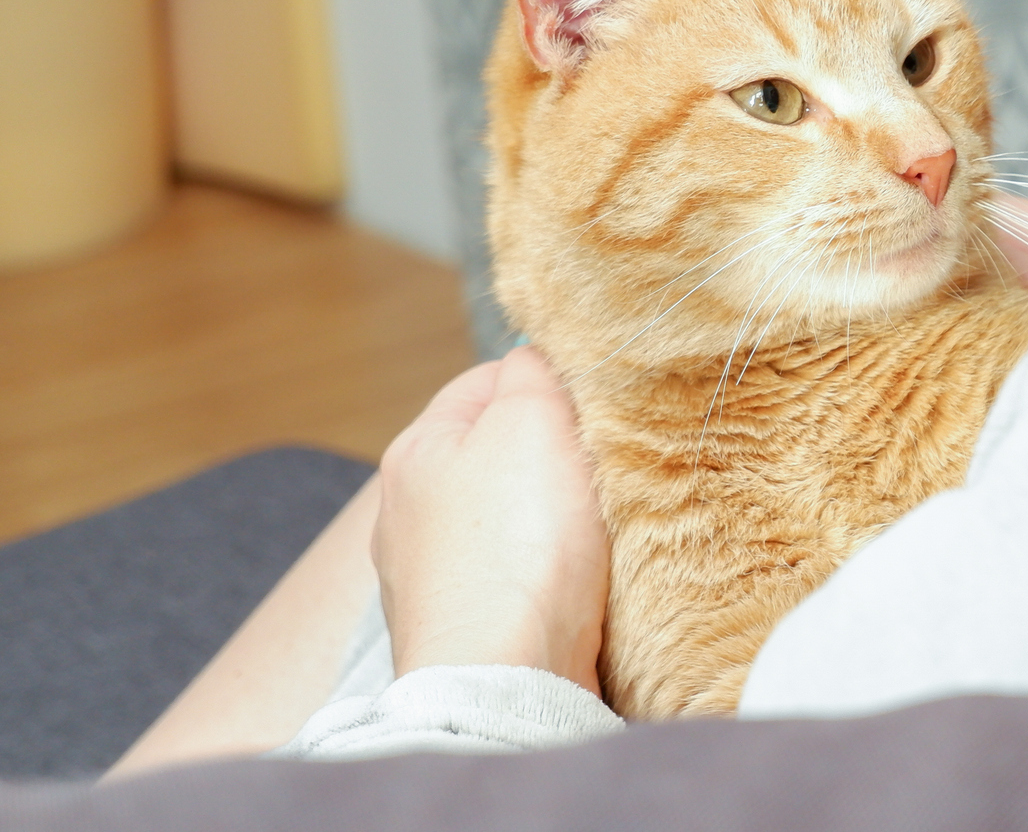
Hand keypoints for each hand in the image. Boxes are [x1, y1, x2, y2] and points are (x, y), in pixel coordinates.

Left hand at [371, 347, 608, 694]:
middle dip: (556, 456)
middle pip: (501, 454)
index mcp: (415, 449)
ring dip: (556, 522)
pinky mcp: (464, 631)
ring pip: (511, 520)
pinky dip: (551, 578)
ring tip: (600, 530)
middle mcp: (407, 513)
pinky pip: (518, 581)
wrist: (504, 681)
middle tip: (607, 464)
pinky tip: (581, 586)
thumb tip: (536, 359)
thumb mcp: (534, 419)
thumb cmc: (518, 547)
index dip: (552, 382)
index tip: (599, 403)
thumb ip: (535, 371)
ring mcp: (430, 579)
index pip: (490, 380)